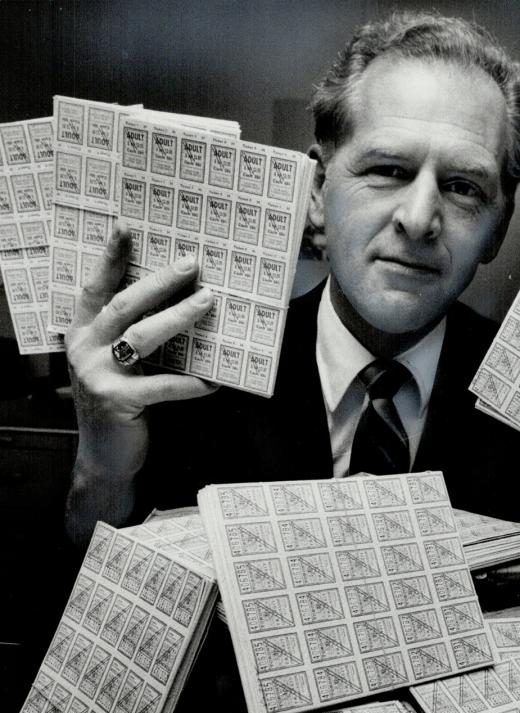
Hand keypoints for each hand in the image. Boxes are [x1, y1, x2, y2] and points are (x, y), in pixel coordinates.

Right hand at [66, 223, 217, 431]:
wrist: (103, 456)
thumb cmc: (117, 403)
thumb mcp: (114, 364)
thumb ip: (128, 337)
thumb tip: (175, 303)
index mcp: (82, 333)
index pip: (95, 288)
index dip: (109, 257)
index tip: (126, 228)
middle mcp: (84, 348)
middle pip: (123, 305)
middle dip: (159, 282)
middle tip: (191, 263)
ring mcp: (99, 375)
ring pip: (142, 337)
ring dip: (178, 317)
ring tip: (207, 301)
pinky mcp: (119, 401)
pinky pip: (162, 386)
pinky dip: (191, 382)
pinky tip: (215, 380)